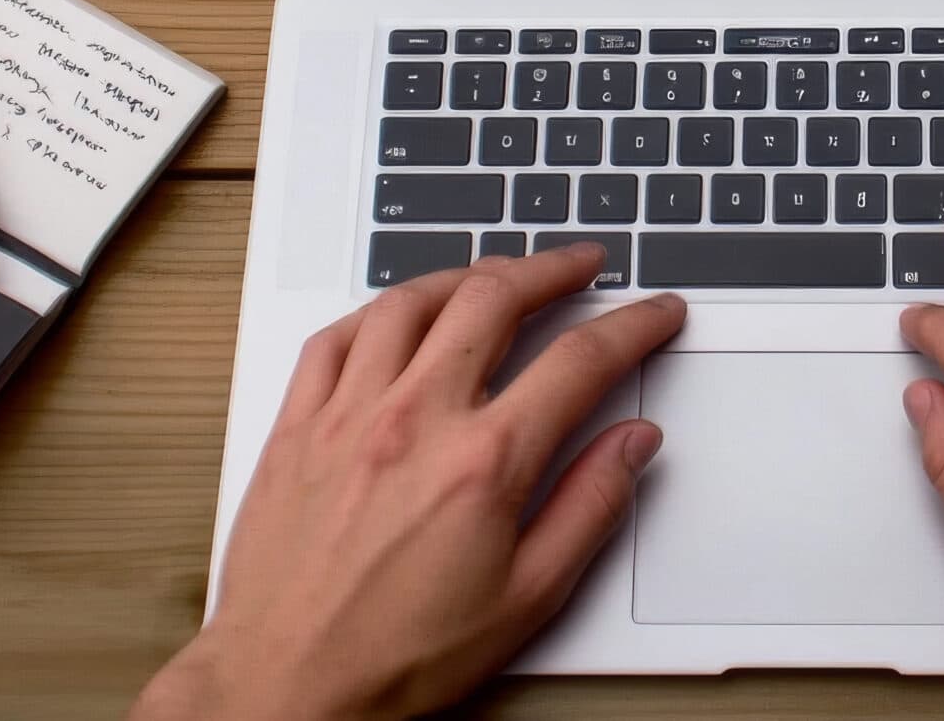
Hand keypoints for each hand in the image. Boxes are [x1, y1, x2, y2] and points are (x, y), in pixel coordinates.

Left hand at [131, 244, 685, 720]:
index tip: (655, 312)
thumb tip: (633, 444)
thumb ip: (590, 508)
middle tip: (581, 265)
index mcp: (484, 463)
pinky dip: (375, 312)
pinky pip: (334, 338)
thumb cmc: (398, 656)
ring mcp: (347, 416)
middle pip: (494, 298)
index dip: (633, 324)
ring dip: (466, 274)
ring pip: (411, 301)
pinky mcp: (295, 427)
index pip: (580, 361)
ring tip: (497, 274)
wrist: (288, 686)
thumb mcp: (528, 599)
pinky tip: (397, 315)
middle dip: (552, 268)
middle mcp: (415, 420)